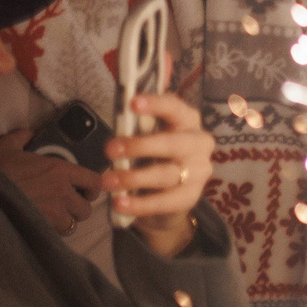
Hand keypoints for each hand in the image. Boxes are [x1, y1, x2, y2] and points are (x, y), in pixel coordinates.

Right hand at [0, 132, 100, 234]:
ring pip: (72, 225)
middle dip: (79, 208)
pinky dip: (52, 233)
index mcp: (61, 171)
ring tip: (55, 218)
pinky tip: (42, 227)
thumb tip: (28, 133)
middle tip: (68, 206)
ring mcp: (52, 213)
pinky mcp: (40, 229)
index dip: (93, 187)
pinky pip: (55, 235)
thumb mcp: (9, 147)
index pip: (95, 181)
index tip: (85, 189)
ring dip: (66, 222)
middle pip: (86, 209)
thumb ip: (22, 137)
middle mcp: (62, 193)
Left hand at [103, 91, 215, 257]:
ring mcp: (199, 171)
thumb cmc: (153, 156)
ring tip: (107, 181)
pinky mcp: (191, 196)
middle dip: (139, 146)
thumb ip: (138, 126)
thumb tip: (121, 114)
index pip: (174, 108)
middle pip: (172, 143)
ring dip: (133, 177)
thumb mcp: (147, 137)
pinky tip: (120, 202)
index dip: (155, 104)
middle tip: (110, 150)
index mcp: (188, 121)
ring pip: (166, 174)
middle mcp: (199, 143)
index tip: (132, 103)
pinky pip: (165, 201)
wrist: (167, 196)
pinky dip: (139, 203)